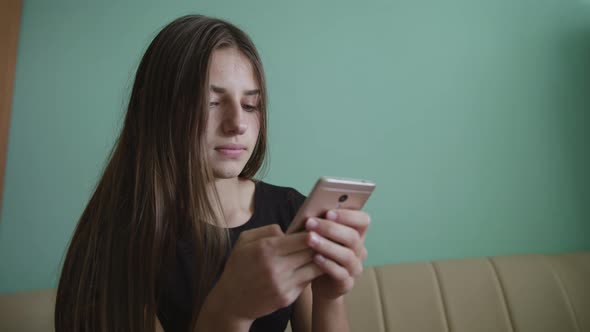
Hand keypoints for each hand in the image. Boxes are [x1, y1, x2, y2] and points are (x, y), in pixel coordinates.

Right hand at [208, 224, 323, 322]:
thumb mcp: (244, 240)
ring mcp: (282, 285)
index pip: (302, 238)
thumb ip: (267, 230)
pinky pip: (307, 282)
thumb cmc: (238, 266)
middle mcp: (275, 267)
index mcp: (265, 249)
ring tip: (322, 253)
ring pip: (314, 268)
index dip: (313, 233)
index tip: (318, 230)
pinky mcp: (287, 298)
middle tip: (326, 240)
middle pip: (311, 252)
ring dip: (319, 260)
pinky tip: (309, 268)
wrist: (231, 301)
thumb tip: (290, 230)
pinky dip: (311, 274)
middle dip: (320, 245)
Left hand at [305, 209, 370, 299]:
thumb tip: (312, 212)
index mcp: (357, 234)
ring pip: (347, 255)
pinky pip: (340, 273)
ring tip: (309, 239)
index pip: (363, 220)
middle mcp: (360, 250)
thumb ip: (322, 224)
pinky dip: (327, 264)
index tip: (328, 212)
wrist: (320, 283)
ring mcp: (355, 268)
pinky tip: (315, 257)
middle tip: (310, 223)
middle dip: (330, 228)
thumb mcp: (322, 237)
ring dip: (327, 245)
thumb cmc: (320, 252)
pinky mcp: (347, 283)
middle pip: (352, 237)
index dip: (348, 215)